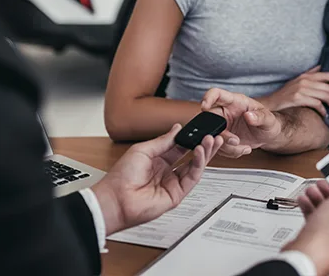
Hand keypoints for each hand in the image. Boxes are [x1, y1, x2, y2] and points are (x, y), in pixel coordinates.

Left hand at [92, 124, 222, 233]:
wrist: (115, 199)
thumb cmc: (121, 176)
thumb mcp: (144, 150)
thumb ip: (164, 141)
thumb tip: (177, 128)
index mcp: (157, 160)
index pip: (180, 147)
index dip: (191, 138)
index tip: (200, 129)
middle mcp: (166, 171)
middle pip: (190, 157)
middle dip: (203, 145)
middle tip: (213, 134)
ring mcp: (172, 183)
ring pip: (195, 167)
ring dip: (204, 153)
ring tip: (211, 140)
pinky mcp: (176, 195)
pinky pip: (192, 178)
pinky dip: (198, 164)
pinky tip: (200, 152)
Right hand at [201, 88, 281, 157]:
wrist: (268, 135)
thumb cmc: (268, 122)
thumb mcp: (268, 119)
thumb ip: (260, 117)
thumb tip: (249, 116)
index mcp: (234, 101)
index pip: (216, 93)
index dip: (208, 97)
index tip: (204, 106)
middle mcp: (225, 112)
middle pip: (209, 118)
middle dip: (220, 133)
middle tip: (235, 141)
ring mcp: (222, 125)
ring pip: (213, 136)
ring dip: (227, 146)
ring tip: (244, 147)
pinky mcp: (222, 138)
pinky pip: (218, 147)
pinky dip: (230, 152)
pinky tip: (243, 149)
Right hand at [261, 66, 328, 117]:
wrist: (269, 103)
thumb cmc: (284, 95)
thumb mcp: (297, 81)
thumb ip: (310, 74)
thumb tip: (322, 67)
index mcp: (306, 75)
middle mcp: (305, 80)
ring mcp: (301, 88)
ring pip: (326, 96)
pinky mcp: (297, 98)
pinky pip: (317, 104)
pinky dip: (324, 111)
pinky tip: (325, 116)